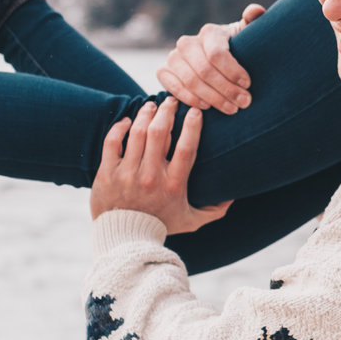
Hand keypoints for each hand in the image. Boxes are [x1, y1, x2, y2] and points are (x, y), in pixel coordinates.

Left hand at [91, 97, 232, 233]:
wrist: (124, 239)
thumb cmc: (159, 226)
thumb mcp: (191, 221)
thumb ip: (213, 210)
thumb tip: (233, 196)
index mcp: (174, 185)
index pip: (186, 148)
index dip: (192, 126)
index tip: (195, 111)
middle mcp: (151, 176)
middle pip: (159, 132)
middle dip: (167, 111)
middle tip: (172, 101)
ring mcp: (127, 174)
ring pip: (137, 132)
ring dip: (146, 114)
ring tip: (152, 105)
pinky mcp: (107, 173)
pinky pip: (112, 142)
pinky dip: (119, 127)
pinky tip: (127, 120)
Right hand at [158, 3, 266, 113]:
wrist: (216, 60)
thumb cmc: (236, 48)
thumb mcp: (247, 35)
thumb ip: (254, 20)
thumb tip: (255, 10)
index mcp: (209, 32)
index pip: (217, 53)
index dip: (233, 71)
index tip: (248, 84)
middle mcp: (187, 42)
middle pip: (205, 71)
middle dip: (227, 89)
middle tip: (244, 103)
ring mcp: (173, 57)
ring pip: (191, 81)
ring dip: (213, 98)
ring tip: (231, 108)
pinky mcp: (164, 71)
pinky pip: (173, 87)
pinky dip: (190, 99)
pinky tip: (207, 107)